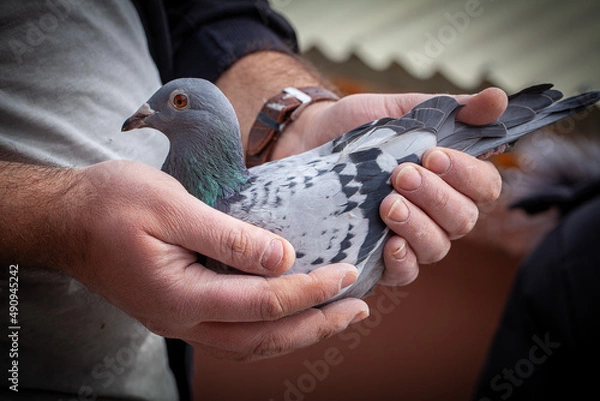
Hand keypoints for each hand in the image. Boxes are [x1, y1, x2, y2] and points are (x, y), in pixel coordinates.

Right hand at [68, 160, 367, 360]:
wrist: (66, 220)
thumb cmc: (112, 204)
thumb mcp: (171, 206)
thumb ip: (227, 237)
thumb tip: (282, 258)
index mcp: (181, 296)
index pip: (264, 304)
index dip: (310, 290)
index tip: (347, 273)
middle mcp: (182, 320)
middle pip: (264, 337)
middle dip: (316, 324)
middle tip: (358, 308)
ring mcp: (180, 320)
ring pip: (251, 343)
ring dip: (297, 331)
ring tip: (336, 315)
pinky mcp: (180, 310)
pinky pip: (234, 331)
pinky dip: (270, 326)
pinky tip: (290, 311)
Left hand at [275, 88, 506, 285]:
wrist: (305, 140)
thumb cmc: (356, 127)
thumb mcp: (401, 111)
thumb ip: (450, 109)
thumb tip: (499, 98)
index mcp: (448, 178)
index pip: (483, 187)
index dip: (467, 176)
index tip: (434, 155)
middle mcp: (435, 212)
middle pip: (462, 220)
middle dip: (436, 198)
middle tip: (402, 175)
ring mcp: (408, 237)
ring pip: (436, 248)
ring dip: (418, 226)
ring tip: (388, 204)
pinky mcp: (376, 257)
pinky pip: (403, 273)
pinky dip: (401, 260)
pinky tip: (389, 243)